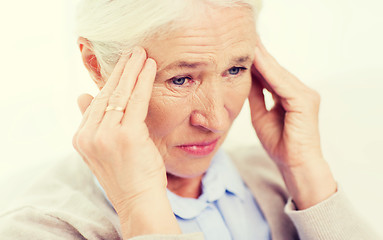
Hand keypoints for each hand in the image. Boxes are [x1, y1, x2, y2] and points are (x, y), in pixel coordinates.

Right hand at [72, 46, 179, 236]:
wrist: (138, 200)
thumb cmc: (127, 174)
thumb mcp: (103, 148)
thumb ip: (93, 122)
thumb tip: (82, 96)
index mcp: (82, 137)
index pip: (96, 101)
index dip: (109, 81)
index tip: (121, 66)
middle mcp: (89, 135)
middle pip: (106, 94)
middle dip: (121, 70)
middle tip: (132, 51)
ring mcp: (106, 135)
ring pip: (121, 94)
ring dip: (132, 70)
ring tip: (141, 53)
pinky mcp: (127, 135)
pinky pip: (136, 100)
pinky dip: (143, 80)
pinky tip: (149, 66)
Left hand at [249, 37, 336, 208]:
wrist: (295, 165)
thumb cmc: (280, 144)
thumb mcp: (261, 115)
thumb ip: (256, 96)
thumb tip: (244, 79)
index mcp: (291, 95)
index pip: (271, 74)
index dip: (256, 62)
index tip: (240, 50)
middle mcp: (301, 91)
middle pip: (275, 70)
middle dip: (258, 54)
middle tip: (243, 38)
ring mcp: (305, 95)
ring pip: (278, 73)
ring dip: (262, 57)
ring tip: (246, 43)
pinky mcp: (304, 101)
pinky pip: (281, 83)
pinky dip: (268, 71)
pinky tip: (255, 59)